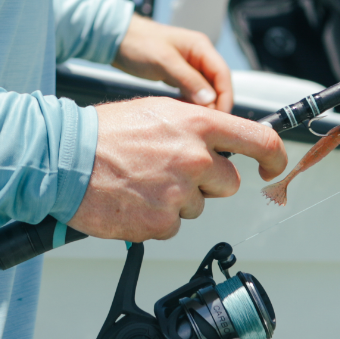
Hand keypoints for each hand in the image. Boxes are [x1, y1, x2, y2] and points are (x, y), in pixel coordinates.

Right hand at [67, 97, 286, 241]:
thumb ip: (196, 127)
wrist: (65, 161)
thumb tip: (221, 143)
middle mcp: (196, 158)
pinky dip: (156, 219)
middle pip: (228, 182)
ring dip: (177, 200)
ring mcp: (181, 193)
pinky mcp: (163, 223)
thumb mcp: (159, 112)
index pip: (260, 140)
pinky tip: (134, 201)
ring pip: (198, 206)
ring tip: (142, 183)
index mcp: (199, 124)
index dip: (274, 157)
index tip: (272, 168)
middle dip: (207, 181)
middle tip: (170, 172)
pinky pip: (174, 226)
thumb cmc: (105, 134)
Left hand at [111, 15, 233, 112]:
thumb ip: (188, 80)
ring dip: (203, 107)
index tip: (220, 118)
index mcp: (201, 47)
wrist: (116, 39)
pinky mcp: (178, 76)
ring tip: (195, 123)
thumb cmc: (138, 43)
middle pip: (218, 85)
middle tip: (206, 125)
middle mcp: (199, 57)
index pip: (223, 75)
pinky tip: (184, 115)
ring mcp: (189, 67)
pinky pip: (192, 93)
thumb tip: (210, 100)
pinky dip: (191, 104)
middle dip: (215, 105)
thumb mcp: (164, 61)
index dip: (225, 97)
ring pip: (205, 91)